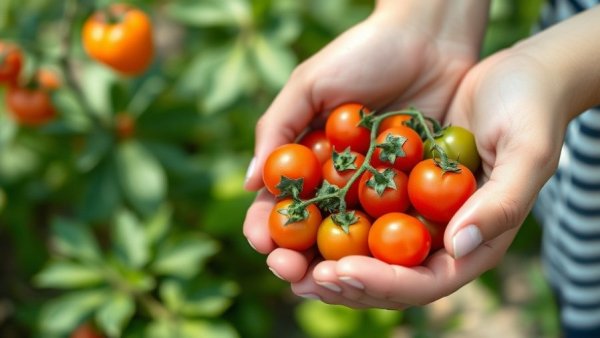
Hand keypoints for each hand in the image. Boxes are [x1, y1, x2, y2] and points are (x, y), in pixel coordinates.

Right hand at [243, 1, 488, 288]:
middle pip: (311, 229)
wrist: (429, 34)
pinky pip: (395, 222)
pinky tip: (373, 266)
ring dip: (334, 262)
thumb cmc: (364, 52)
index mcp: (307, 157)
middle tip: (289, 272)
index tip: (261, 242)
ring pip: (350, 236)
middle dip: (295, 254)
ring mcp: (375, 187)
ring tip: (325, 279)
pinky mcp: (412, 188)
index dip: (265, 224)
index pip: (278, 201)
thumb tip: (248, 182)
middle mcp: (337, 178)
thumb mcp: (311, 83)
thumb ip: (278, 128)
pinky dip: (382, 247)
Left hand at [290, 48, 567, 307]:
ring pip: (362, 252)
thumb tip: (456, 248)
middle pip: (384, 278)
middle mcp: (436, 239)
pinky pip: (354, 212)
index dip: (380, 283)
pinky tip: (290, 216)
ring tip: (279, 259)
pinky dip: (323, 219)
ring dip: (318, 260)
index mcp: (470, 243)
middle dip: (337, 282)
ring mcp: (412, 216)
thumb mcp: (527, 152)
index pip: (422, 282)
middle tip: (294, 275)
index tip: (338, 272)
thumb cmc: (528, 111)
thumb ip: (500, 203)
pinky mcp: (391, 190)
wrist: (511, 77)